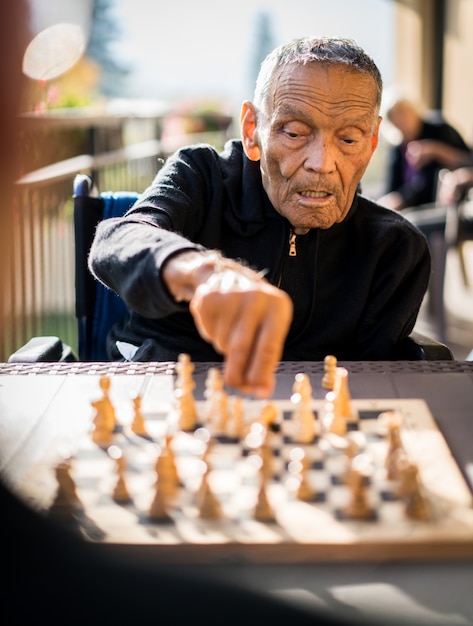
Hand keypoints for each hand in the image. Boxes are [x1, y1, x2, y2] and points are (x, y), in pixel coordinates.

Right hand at [163, 251, 292, 397]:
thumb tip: (262, 390)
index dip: (260, 373)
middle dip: (237, 372)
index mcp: (278, 307)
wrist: (228, 276)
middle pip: (241, 347)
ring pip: (223, 342)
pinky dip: (212, 335)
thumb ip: (266, 360)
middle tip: (234, 385)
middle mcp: (255, 298)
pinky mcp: (208, 298)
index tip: (257, 392)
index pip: (268, 348)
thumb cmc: (255, 313)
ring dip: (224, 347)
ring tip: (231, 332)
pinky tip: (220, 322)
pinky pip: (208, 332)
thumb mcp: (269, 330)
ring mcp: (229, 296)